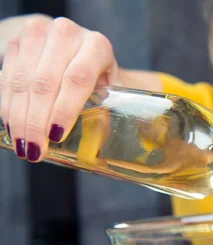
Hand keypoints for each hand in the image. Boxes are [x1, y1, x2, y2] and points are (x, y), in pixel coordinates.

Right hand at [0, 16, 121, 161]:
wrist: (77, 47)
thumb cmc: (99, 76)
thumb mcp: (111, 89)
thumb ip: (109, 112)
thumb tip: (98, 150)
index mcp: (96, 45)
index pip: (77, 79)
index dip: (65, 109)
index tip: (56, 136)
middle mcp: (67, 34)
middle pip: (46, 83)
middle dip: (37, 121)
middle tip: (36, 150)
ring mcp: (39, 34)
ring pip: (23, 82)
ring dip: (19, 118)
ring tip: (23, 146)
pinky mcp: (18, 41)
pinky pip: (7, 78)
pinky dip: (8, 106)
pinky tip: (12, 128)